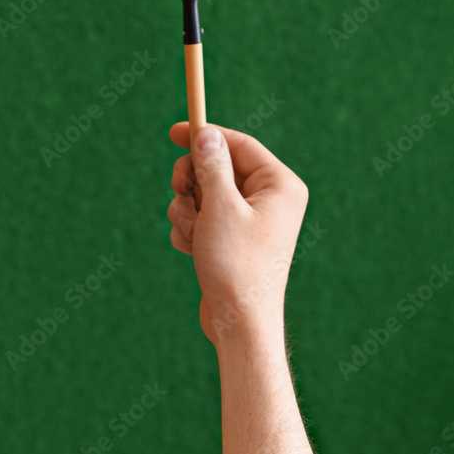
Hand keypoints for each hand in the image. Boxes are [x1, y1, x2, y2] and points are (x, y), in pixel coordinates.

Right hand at [167, 123, 308, 345]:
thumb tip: (207, 134)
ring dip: (187, 210)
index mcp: (279, 185)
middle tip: (181, 192)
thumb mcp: (220, 207)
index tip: (174, 131)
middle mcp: (269, 199)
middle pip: (217, 167)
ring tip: (195, 234)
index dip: (206, 135)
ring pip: (203, 193)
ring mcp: (250, 219)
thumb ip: (211, 165)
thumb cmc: (236, 265)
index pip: (239, 144)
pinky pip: (201, 217)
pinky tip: (193, 249)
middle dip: (192, 183)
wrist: (239, 321)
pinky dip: (190, 229)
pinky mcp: (232, 237)